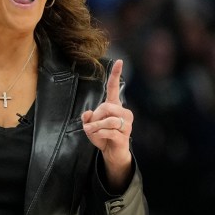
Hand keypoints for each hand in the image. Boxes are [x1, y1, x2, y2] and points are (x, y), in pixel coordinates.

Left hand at [82, 59, 133, 188]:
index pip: (114, 87)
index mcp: (115, 106)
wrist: (112, 153)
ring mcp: (126, 124)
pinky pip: (109, 132)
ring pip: (108, 120)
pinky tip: (97, 137)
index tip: (119, 61)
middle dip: (95, 116)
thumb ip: (87, 118)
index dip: (116, 74)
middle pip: (106, 107)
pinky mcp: (124, 136)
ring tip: (90, 131)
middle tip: (89, 125)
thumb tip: (87, 113)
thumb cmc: (102, 136)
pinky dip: (98, 134)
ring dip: (95, 126)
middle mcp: (124, 113)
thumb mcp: (90, 126)